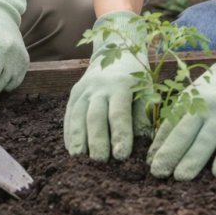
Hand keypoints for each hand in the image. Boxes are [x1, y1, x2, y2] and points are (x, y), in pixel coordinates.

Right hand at [64, 11, 149, 161]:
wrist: (114, 52)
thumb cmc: (137, 80)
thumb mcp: (147, 91)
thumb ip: (144, 115)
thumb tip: (143, 145)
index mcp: (122, 85)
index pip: (120, 113)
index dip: (120, 135)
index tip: (122, 156)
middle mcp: (100, 86)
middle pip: (95, 117)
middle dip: (97, 141)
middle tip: (101, 162)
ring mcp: (83, 90)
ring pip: (78, 117)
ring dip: (79, 141)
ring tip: (82, 161)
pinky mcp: (73, 95)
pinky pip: (68, 117)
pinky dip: (69, 135)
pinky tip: (73, 151)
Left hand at [147, 30, 215, 179]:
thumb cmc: (214, 92)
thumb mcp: (193, 98)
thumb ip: (179, 121)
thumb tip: (155, 153)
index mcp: (187, 101)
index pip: (169, 126)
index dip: (159, 145)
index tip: (149, 164)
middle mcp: (203, 107)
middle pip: (184, 133)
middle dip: (170, 153)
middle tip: (158, 173)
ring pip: (206, 139)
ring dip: (192, 159)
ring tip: (180, 177)